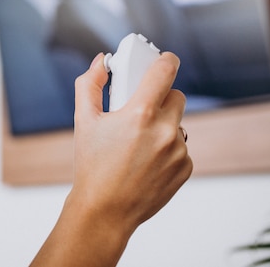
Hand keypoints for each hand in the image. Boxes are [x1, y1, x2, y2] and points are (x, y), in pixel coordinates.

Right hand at [70, 52, 192, 233]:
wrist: (105, 210)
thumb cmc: (92, 166)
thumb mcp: (83, 120)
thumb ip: (90, 84)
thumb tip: (100, 62)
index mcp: (139, 114)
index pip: (165, 71)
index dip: (166, 60)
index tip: (164, 59)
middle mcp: (164, 131)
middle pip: (175, 95)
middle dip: (159, 98)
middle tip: (139, 109)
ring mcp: (178, 151)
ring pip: (177, 123)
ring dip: (162, 125)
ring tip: (138, 143)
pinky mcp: (185, 168)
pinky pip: (181, 146)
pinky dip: (167, 148)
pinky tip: (146, 160)